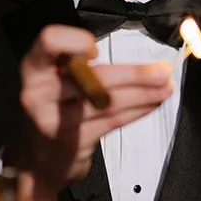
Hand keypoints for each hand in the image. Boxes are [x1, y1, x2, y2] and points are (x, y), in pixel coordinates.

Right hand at [9, 24, 173, 200]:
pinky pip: (111, 121)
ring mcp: (54, 120)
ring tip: (165, 88)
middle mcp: (39, 92)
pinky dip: (137, 111)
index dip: (75, 41)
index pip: (50, 41)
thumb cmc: (55, 109)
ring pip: (107, 102)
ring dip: (144, 94)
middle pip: (93, 77)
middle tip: (162, 71)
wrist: (38, 160)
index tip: (96, 50)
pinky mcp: (72, 142)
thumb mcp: (57, 81)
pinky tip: (151, 104)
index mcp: (35, 67)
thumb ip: (84, 66)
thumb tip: (141, 60)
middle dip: (134, 74)